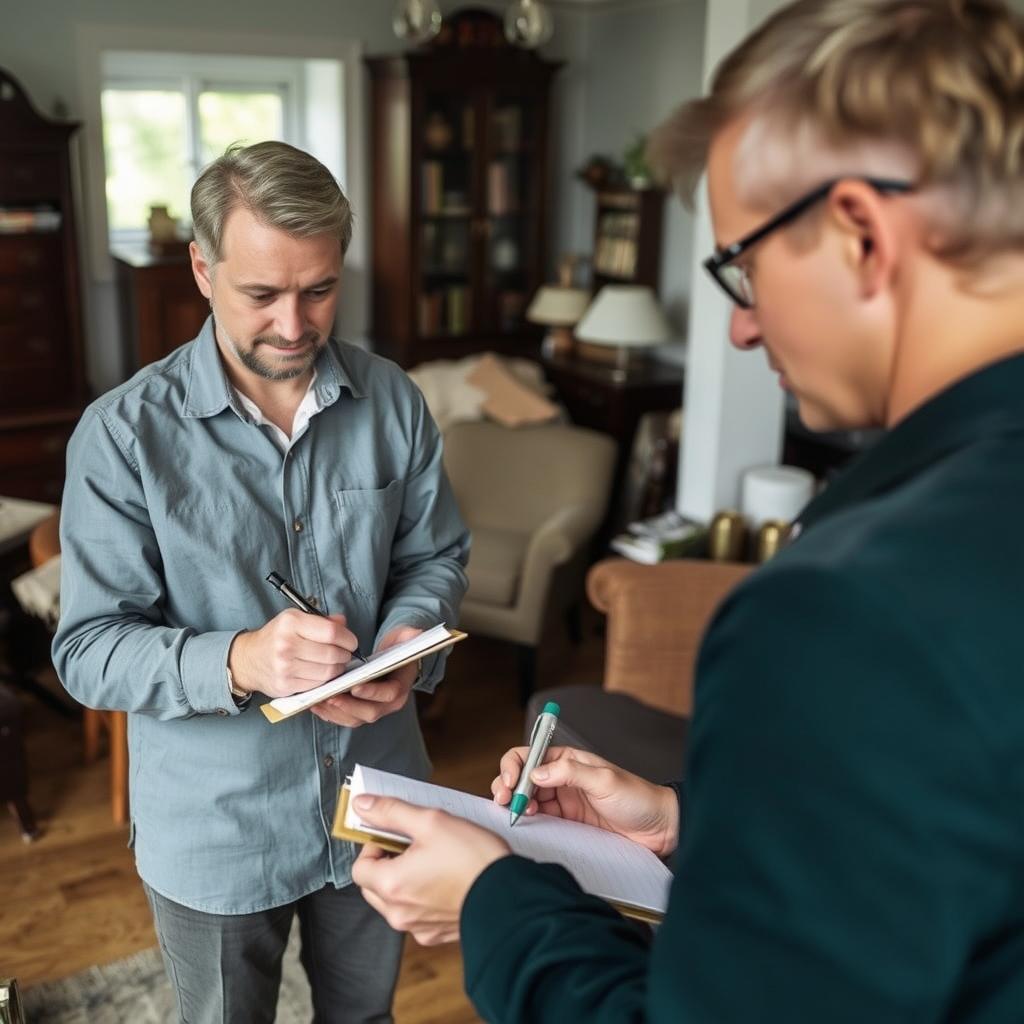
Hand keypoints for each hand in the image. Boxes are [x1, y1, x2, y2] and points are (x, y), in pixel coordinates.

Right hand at [229, 610, 358, 698]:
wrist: (249, 659)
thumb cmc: (277, 636)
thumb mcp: (296, 619)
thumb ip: (322, 620)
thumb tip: (343, 623)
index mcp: (291, 622)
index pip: (332, 632)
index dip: (348, 639)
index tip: (351, 642)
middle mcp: (286, 644)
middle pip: (332, 654)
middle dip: (345, 655)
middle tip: (344, 654)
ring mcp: (285, 667)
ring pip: (328, 672)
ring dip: (337, 669)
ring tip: (334, 663)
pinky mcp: (285, 685)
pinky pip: (317, 685)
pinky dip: (325, 680)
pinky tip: (322, 673)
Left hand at [311, 625, 421, 727]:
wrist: (392, 661)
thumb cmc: (397, 649)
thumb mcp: (405, 638)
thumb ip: (410, 635)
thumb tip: (416, 632)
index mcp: (401, 687)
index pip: (389, 694)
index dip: (373, 692)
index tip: (355, 687)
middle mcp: (388, 704)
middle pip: (369, 712)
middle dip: (348, 706)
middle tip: (330, 696)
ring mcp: (373, 710)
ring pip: (354, 718)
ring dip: (335, 712)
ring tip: (318, 700)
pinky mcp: (358, 712)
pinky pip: (343, 718)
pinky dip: (329, 713)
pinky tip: (315, 704)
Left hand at [351, 795, 509, 944]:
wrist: (509, 895)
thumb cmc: (473, 857)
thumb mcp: (430, 821)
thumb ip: (391, 812)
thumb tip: (362, 804)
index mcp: (391, 885)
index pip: (359, 867)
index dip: (373, 846)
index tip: (393, 834)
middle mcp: (399, 913)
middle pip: (373, 886)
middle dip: (386, 863)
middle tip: (413, 845)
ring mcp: (418, 927)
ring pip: (394, 901)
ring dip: (404, 880)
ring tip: (433, 860)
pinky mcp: (436, 933)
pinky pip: (416, 914)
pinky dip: (422, 897)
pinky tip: (445, 880)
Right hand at [492, 746, 678, 857]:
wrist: (658, 827)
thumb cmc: (637, 798)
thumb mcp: (604, 780)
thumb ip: (569, 772)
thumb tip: (536, 773)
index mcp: (569, 759)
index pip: (531, 755)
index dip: (514, 766)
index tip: (509, 782)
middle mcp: (562, 777)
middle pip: (523, 776)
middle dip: (508, 784)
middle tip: (504, 800)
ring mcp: (564, 799)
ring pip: (527, 797)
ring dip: (515, 802)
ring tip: (515, 812)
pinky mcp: (567, 820)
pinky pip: (540, 817)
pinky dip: (527, 817)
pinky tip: (526, 821)